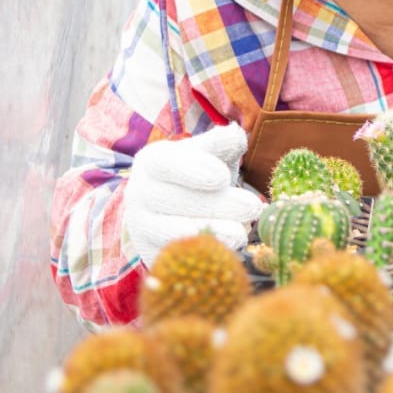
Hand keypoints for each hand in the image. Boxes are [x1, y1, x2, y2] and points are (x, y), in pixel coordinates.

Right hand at [123, 124, 263, 267]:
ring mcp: (141, 226)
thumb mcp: (211, 155)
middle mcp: (140, 192)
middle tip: (253, 206)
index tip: (222, 176)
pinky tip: (227, 252)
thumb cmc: (200, 173)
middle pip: (172, 200)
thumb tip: (235, 136)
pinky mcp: (149, 253)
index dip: (192, 170)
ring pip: (171, 231)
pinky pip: (173, 256)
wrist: (175, 209)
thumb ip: (223, 144)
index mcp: (153, 161)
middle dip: (216, 204)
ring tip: (243, 234)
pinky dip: (199, 254)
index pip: (167, 164)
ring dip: (210, 232)